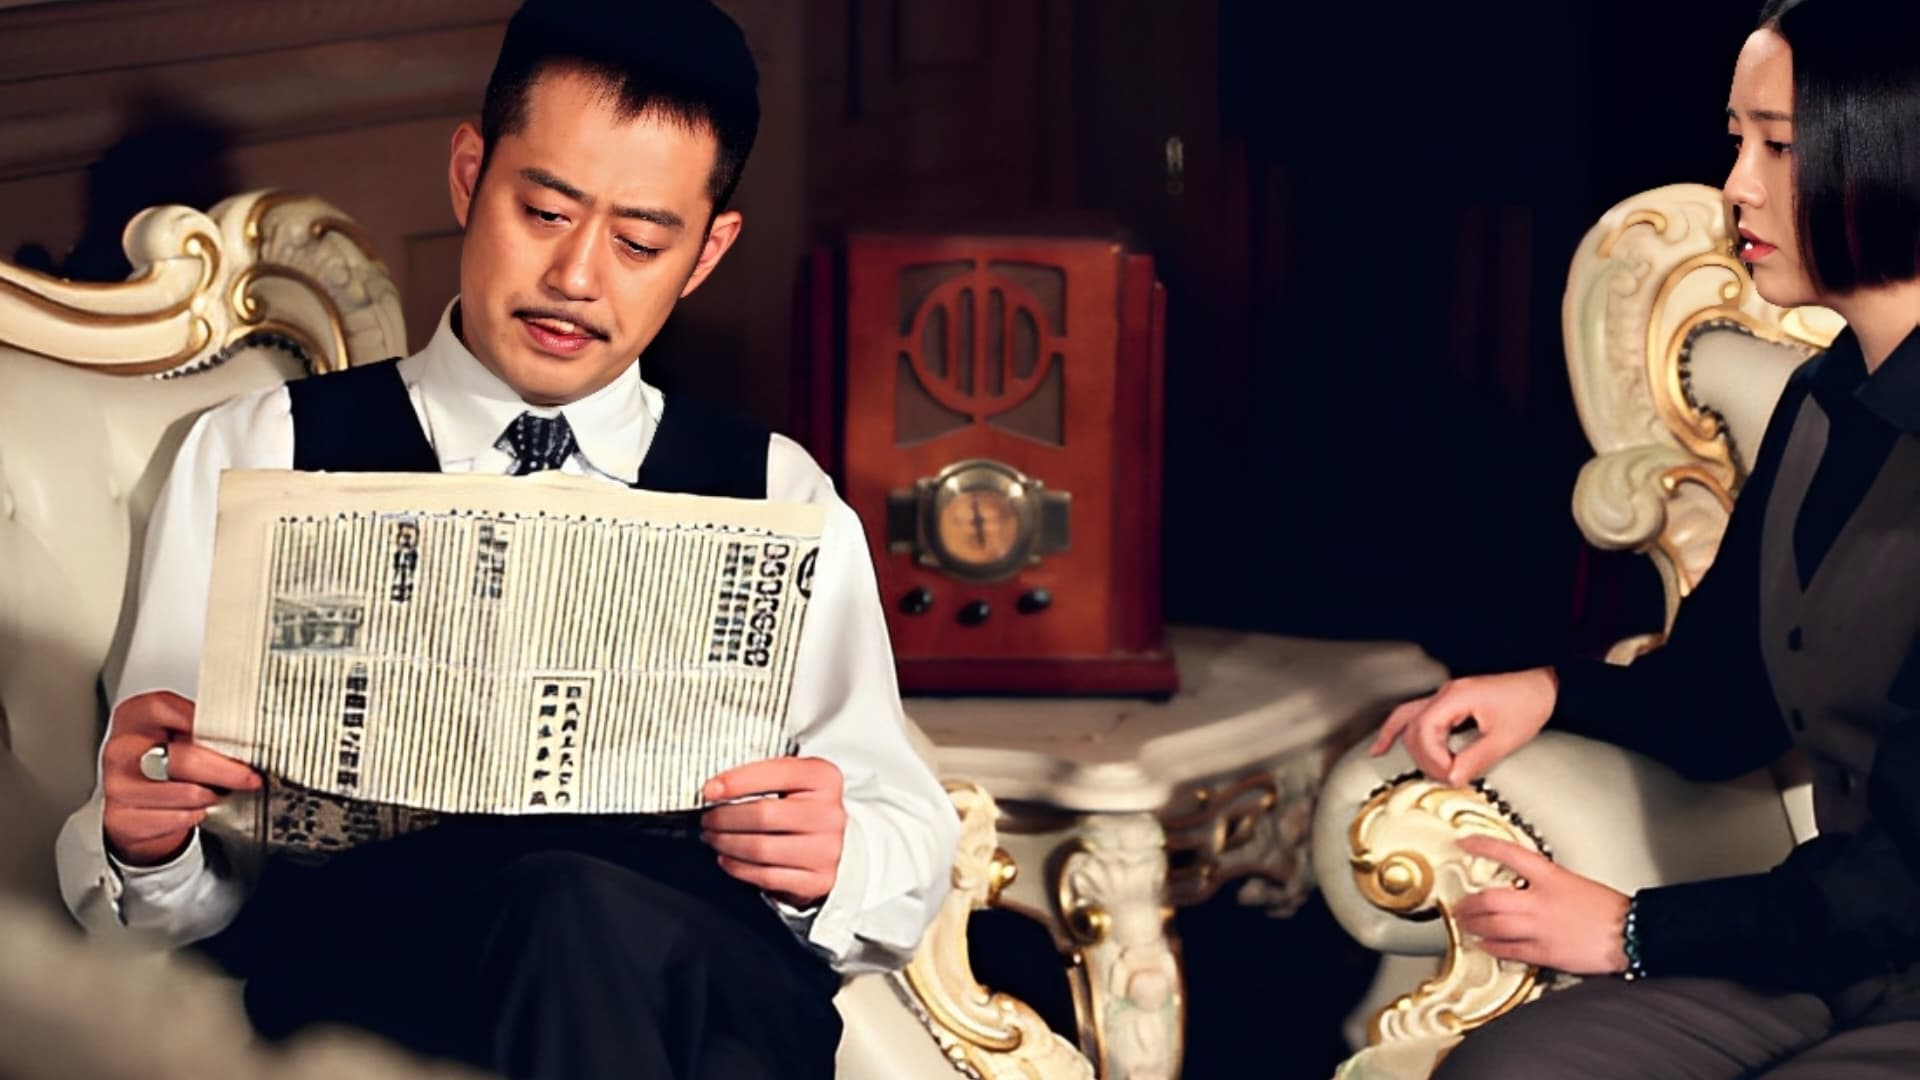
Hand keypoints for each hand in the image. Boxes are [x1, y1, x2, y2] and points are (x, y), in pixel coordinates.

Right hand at [101, 691, 261, 865]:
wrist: (136, 804)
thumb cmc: (164, 762)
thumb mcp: (179, 734)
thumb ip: (203, 730)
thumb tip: (248, 738)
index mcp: (135, 716)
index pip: (172, 710)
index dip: (209, 724)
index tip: (241, 737)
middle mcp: (121, 748)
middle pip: (185, 759)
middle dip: (227, 771)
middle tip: (250, 777)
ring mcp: (117, 785)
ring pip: (185, 794)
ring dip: (211, 796)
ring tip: (219, 792)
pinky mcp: (121, 818)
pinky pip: (176, 818)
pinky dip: (195, 815)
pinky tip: (198, 809)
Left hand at [701, 756, 845, 908]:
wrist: (835, 845)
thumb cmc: (803, 809)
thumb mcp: (794, 782)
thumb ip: (763, 777)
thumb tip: (715, 787)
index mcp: (824, 778)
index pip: (776, 773)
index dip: (736, 782)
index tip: (708, 790)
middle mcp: (830, 813)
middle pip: (763, 815)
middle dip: (724, 818)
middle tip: (706, 819)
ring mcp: (827, 849)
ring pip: (761, 849)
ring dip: (726, 843)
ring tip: (713, 837)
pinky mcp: (818, 880)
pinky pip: (767, 876)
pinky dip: (738, 868)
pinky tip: (727, 858)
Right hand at [1369, 668, 1558, 785]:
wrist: (1545, 683)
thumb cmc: (1529, 702)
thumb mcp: (1506, 737)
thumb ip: (1476, 759)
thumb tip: (1454, 778)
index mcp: (1455, 698)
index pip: (1425, 730)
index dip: (1433, 758)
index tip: (1450, 774)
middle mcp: (1445, 695)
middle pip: (1414, 728)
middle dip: (1425, 758)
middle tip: (1444, 777)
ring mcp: (1445, 697)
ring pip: (1409, 721)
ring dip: (1414, 748)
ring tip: (1421, 769)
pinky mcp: (1450, 703)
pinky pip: (1414, 715)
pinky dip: (1398, 730)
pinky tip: (1384, 744)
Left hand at [1453, 835, 1628, 975]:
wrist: (1632, 934)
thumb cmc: (1609, 909)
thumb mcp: (1574, 881)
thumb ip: (1546, 882)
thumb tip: (1524, 883)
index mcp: (1551, 877)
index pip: (1508, 853)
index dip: (1482, 845)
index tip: (1465, 842)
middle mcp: (1540, 901)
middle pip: (1490, 898)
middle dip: (1468, 902)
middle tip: (1457, 903)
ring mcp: (1540, 928)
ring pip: (1493, 925)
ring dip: (1473, 924)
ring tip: (1465, 923)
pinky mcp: (1544, 952)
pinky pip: (1509, 949)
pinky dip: (1492, 946)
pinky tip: (1485, 944)